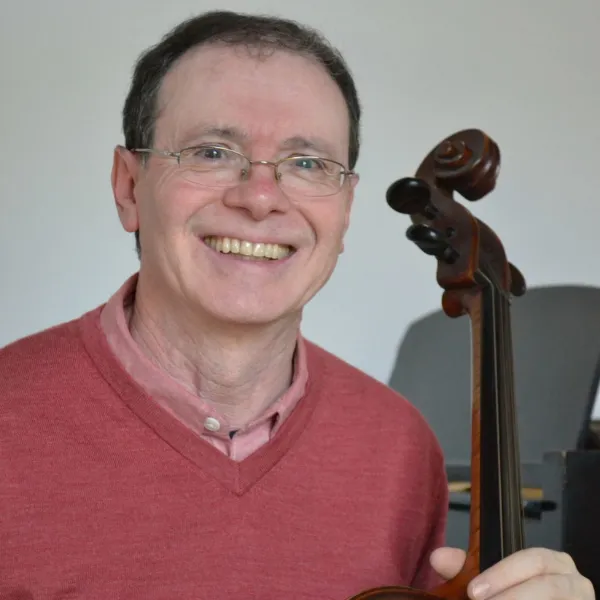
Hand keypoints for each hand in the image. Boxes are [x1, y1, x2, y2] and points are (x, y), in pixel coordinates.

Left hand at [430, 546, 594, 598]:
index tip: (474, 591)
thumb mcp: (493, 581)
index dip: (503, 574)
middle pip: (548, 587)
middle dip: (513, 597)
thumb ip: (466, 569)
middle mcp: (575, 582)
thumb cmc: (519, 593)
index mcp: (554, 563)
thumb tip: (438, 557)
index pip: (533, 560)